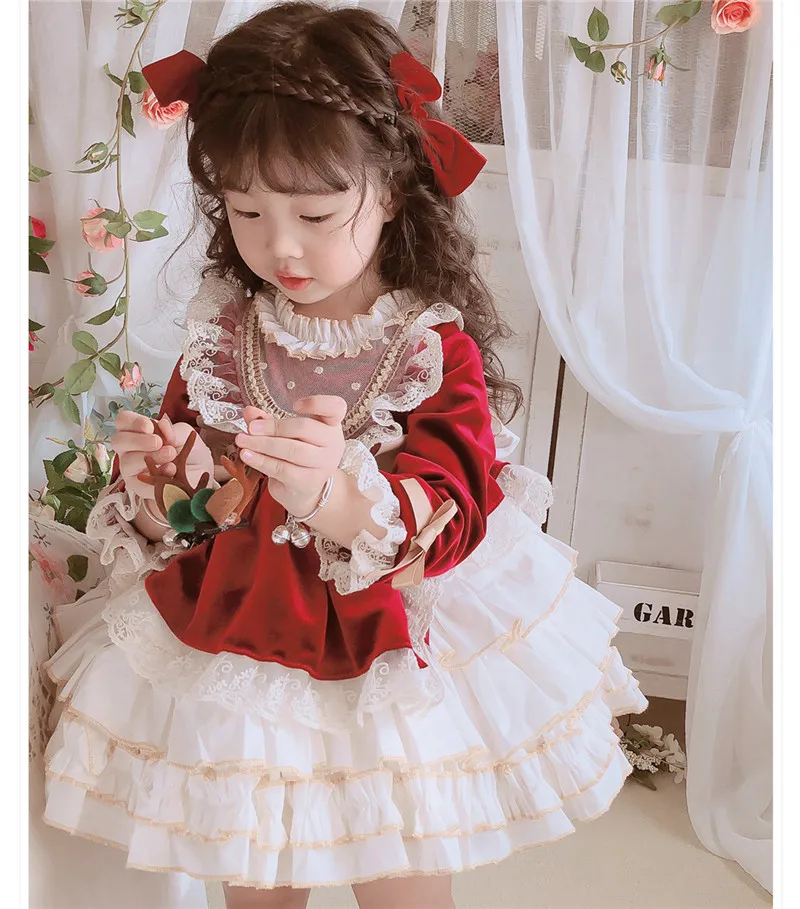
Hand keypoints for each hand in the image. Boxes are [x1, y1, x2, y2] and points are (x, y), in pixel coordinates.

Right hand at [110, 411, 213, 498]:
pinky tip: (171, 470)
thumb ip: (172, 430)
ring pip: (127, 462)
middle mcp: (128, 448)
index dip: (133, 422)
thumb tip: (162, 425)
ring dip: (150, 457)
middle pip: (118, 441)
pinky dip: (157, 475)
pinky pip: (140, 482)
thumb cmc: (184, 448)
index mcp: (135, 430)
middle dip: (138, 440)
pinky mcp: (137, 486)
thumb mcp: (182, 434)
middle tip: (158, 442)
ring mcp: (130, 468)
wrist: (198, 469)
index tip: (150, 426)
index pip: (122, 420)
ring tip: (171, 455)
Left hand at [235, 397, 346, 515]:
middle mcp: (333, 443)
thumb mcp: (285, 434)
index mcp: (330, 424)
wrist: (304, 489)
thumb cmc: (296, 453)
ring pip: (293, 450)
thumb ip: (268, 420)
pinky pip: (283, 469)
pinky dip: (262, 461)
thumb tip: (248, 411)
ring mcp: (323, 464)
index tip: (294, 405)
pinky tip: (247, 456)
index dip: (317, 403)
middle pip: (305, 428)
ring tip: (242, 440)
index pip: (336, 408)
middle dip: (274, 427)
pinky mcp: (309, 482)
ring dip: (263, 445)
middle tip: (250, 428)